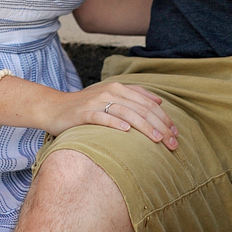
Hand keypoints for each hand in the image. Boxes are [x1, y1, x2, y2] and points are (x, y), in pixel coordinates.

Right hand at [43, 82, 177, 149]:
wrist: (55, 108)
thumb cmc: (86, 106)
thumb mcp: (111, 97)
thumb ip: (134, 96)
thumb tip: (159, 100)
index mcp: (120, 88)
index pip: (148, 103)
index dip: (164, 118)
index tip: (176, 134)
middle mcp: (111, 91)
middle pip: (141, 108)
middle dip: (160, 126)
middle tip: (173, 143)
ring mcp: (97, 101)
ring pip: (127, 112)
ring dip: (144, 126)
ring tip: (157, 139)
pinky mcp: (84, 113)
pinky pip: (102, 117)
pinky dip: (114, 123)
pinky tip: (126, 131)